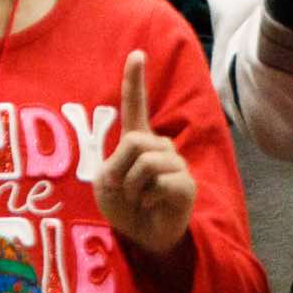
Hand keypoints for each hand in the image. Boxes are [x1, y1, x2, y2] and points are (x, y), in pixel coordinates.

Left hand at [95, 51, 196, 256]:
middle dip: (121, 172)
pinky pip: (160, 183)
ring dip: (133, 189)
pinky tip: (154, 207)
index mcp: (138, 141)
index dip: (134, 80)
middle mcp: (160, 147)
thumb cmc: (124, 207)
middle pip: (134, 142)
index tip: (136, 54)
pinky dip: (148, 200)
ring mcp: (175, 164)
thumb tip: (145, 156)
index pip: (135, 106)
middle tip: (126, 193)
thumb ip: (118, 161)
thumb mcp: (107, 182)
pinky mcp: (186, 184)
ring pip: (146, 164)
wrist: (141, 238)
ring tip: (141, 200)